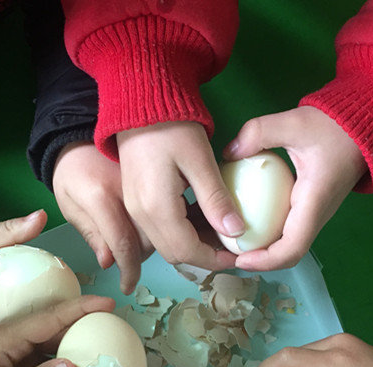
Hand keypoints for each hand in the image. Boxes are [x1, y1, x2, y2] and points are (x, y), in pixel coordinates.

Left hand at [0, 295, 114, 366]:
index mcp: (8, 337)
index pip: (51, 317)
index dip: (81, 309)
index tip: (110, 304)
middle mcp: (14, 340)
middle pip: (57, 329)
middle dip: (87, 329)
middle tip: (116, 334)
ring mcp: (16, 355)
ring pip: (55, 350)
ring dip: (79, 356)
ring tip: (107, 361)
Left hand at [53, 142, 152, 293]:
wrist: (85, 133)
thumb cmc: (71, 170)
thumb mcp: (68, 203)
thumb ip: (89, 233)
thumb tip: (109, 262)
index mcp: (100, 197)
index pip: (122, 244)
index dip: (128, 271)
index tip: (128, 287)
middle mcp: (126, 191)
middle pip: (147, 242)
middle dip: (140, 259)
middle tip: (129, 265)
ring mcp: (144, 184)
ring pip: (160, 229)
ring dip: (152, 245)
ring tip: (135, 246)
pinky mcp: (154, 179)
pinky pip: (164, 212)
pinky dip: (159, 227)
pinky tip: (147, 228)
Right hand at [117, 122, 239, 270]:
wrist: (139, 101)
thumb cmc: (172, 125)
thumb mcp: (201, 161)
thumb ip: (216, 200)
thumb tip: (237, 232)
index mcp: (156, 208)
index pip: (187, 250)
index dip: (215, 259)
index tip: (239, 255)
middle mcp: (140, 215)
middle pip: (174, 253)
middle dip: (205, 255)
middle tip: (232, 244)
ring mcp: (134, 209)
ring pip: (166, 244)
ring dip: (194, 244)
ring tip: (222, 232)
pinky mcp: (135, 200)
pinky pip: (159, 229)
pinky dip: (182, 231)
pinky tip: (203, 217)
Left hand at [222, 106, 367, 269]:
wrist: (363, 125)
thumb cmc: (334, 126)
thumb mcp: (293, 122)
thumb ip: (258, 133)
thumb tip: (228, 153)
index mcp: (314, 202)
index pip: (293, 247)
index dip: (266, 261)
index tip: (240, 260)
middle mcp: (317, 215)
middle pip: (287, 253)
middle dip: (258, 260)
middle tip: (226, 253)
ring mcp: (315, 213)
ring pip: (288, 243)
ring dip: (262, 249)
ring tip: (231, 242)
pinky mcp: (311, 206)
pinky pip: (288, 228)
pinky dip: (267, 231)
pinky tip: (245, 218)